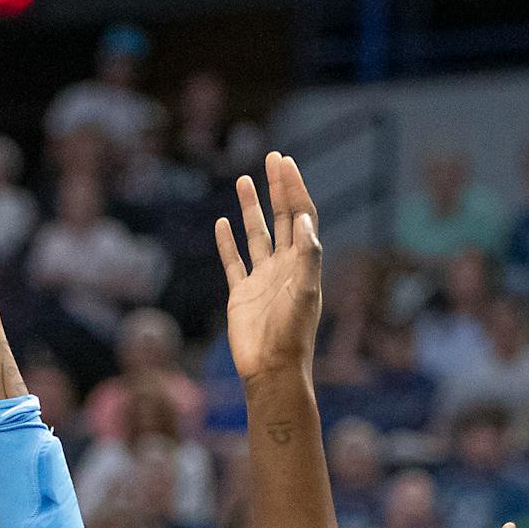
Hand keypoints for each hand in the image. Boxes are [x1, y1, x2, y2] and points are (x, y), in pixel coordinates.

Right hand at [215, 152, 323, 383]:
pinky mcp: (241, 294)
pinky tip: (221, 224)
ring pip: (255, 234)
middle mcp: (284, 266)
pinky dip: (227, 242)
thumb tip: (303, 219)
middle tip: (272, 157)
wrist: (271, 370)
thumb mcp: (306, 293)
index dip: (294, 189)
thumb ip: (308, 256)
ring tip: (243, 180)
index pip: (300, 216)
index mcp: (302, 263)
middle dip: (277, 188)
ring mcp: (262, 279)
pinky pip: (233, 261)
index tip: (286, 163)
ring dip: (250, 208)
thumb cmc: (292, 335)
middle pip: (280, 218)